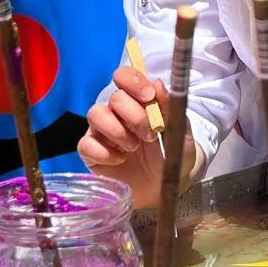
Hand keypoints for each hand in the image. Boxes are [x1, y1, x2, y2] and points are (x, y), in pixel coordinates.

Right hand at [78, 65, 198, 209]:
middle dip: (135, 115)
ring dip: (118, 131)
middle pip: (114, 98)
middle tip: (150, 135)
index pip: (124, 76)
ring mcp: (101, 131)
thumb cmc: (173, 159)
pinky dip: (104, 153)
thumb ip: (172, 110)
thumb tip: (158, 83)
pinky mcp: (91, 153)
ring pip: (95, 114)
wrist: (165, 190)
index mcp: (138, 102)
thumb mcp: (182, 136)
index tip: (148, 96)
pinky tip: (119, 161)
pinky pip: (86, 144)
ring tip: (134, 148)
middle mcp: (116, 112)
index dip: (133, 81)